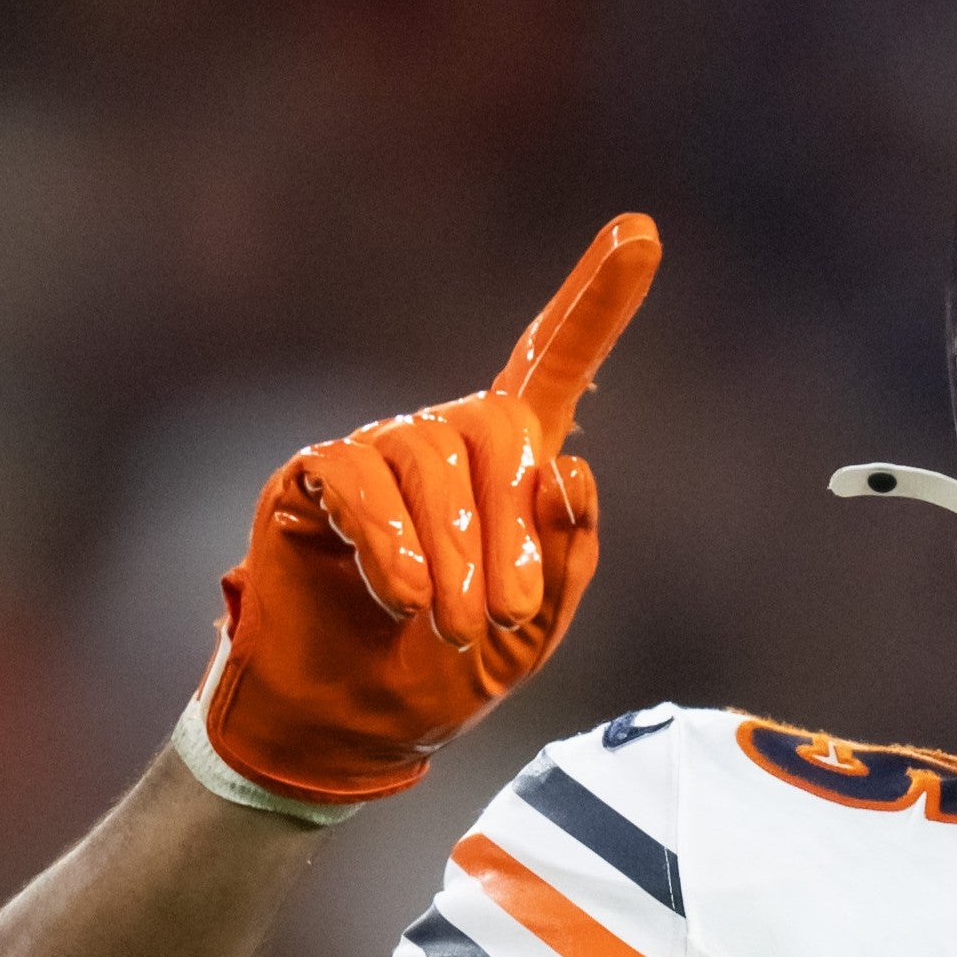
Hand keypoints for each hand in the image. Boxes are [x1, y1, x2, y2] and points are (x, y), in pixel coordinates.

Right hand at [193, 213, 661, 811]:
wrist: (354, 724)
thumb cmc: (449, 674)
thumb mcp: (536, 631)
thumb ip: (567, 555)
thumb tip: (572, 466)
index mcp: (511, 465)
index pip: (554, 363)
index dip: (597, 299)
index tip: (641, 232)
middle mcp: (444, 440)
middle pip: (496, 429)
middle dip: (510, 530)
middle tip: (501, 616)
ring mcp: (377, 451)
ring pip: (429, 460)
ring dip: (452, 553)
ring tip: (451, 625)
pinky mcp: (315, 477)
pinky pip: (359, 481)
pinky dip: (389, 540)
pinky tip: (400, 595)